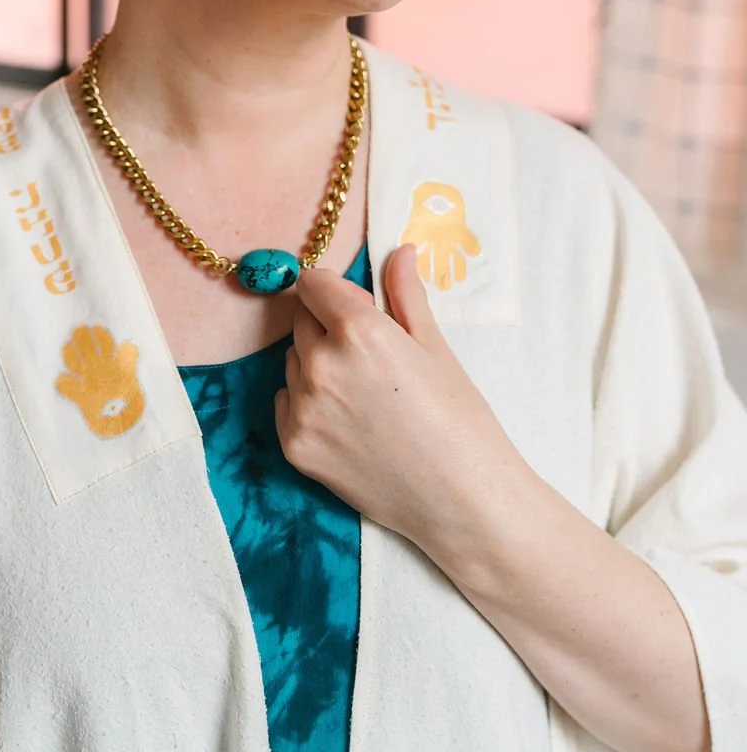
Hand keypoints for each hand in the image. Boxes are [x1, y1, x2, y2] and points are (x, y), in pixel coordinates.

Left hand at [274, 244, 527, 572]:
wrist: (464, 501)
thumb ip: (406, 294)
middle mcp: (321, 365)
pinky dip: (307, 404)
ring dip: (316, 365)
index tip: (358, 308)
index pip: (313, 283)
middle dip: (327, 326)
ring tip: (365, 394)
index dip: (335, 291)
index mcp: (358, 331)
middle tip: (371, 357)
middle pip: (301, 321)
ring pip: (293, 362)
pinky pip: (286, 403)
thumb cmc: (460, 421)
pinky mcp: (295, 446)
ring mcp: (303, 408)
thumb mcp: (436, 348)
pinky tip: (349, 422)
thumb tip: (400, 250)